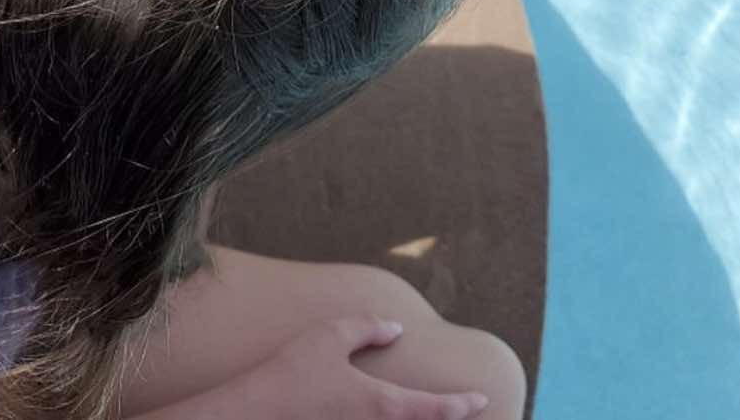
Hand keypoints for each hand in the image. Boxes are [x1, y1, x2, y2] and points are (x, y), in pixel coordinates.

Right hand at [247, 315, 490, 419]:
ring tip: (429, 409)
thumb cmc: (295, 371)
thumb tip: (395, 330)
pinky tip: (386, 411)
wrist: (257, 412)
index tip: (482, 399)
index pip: (436, 408)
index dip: (462, 404)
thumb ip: (368, 329)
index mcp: (383, 403)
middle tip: (466, 410)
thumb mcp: (332, 335)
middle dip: (445, 419)